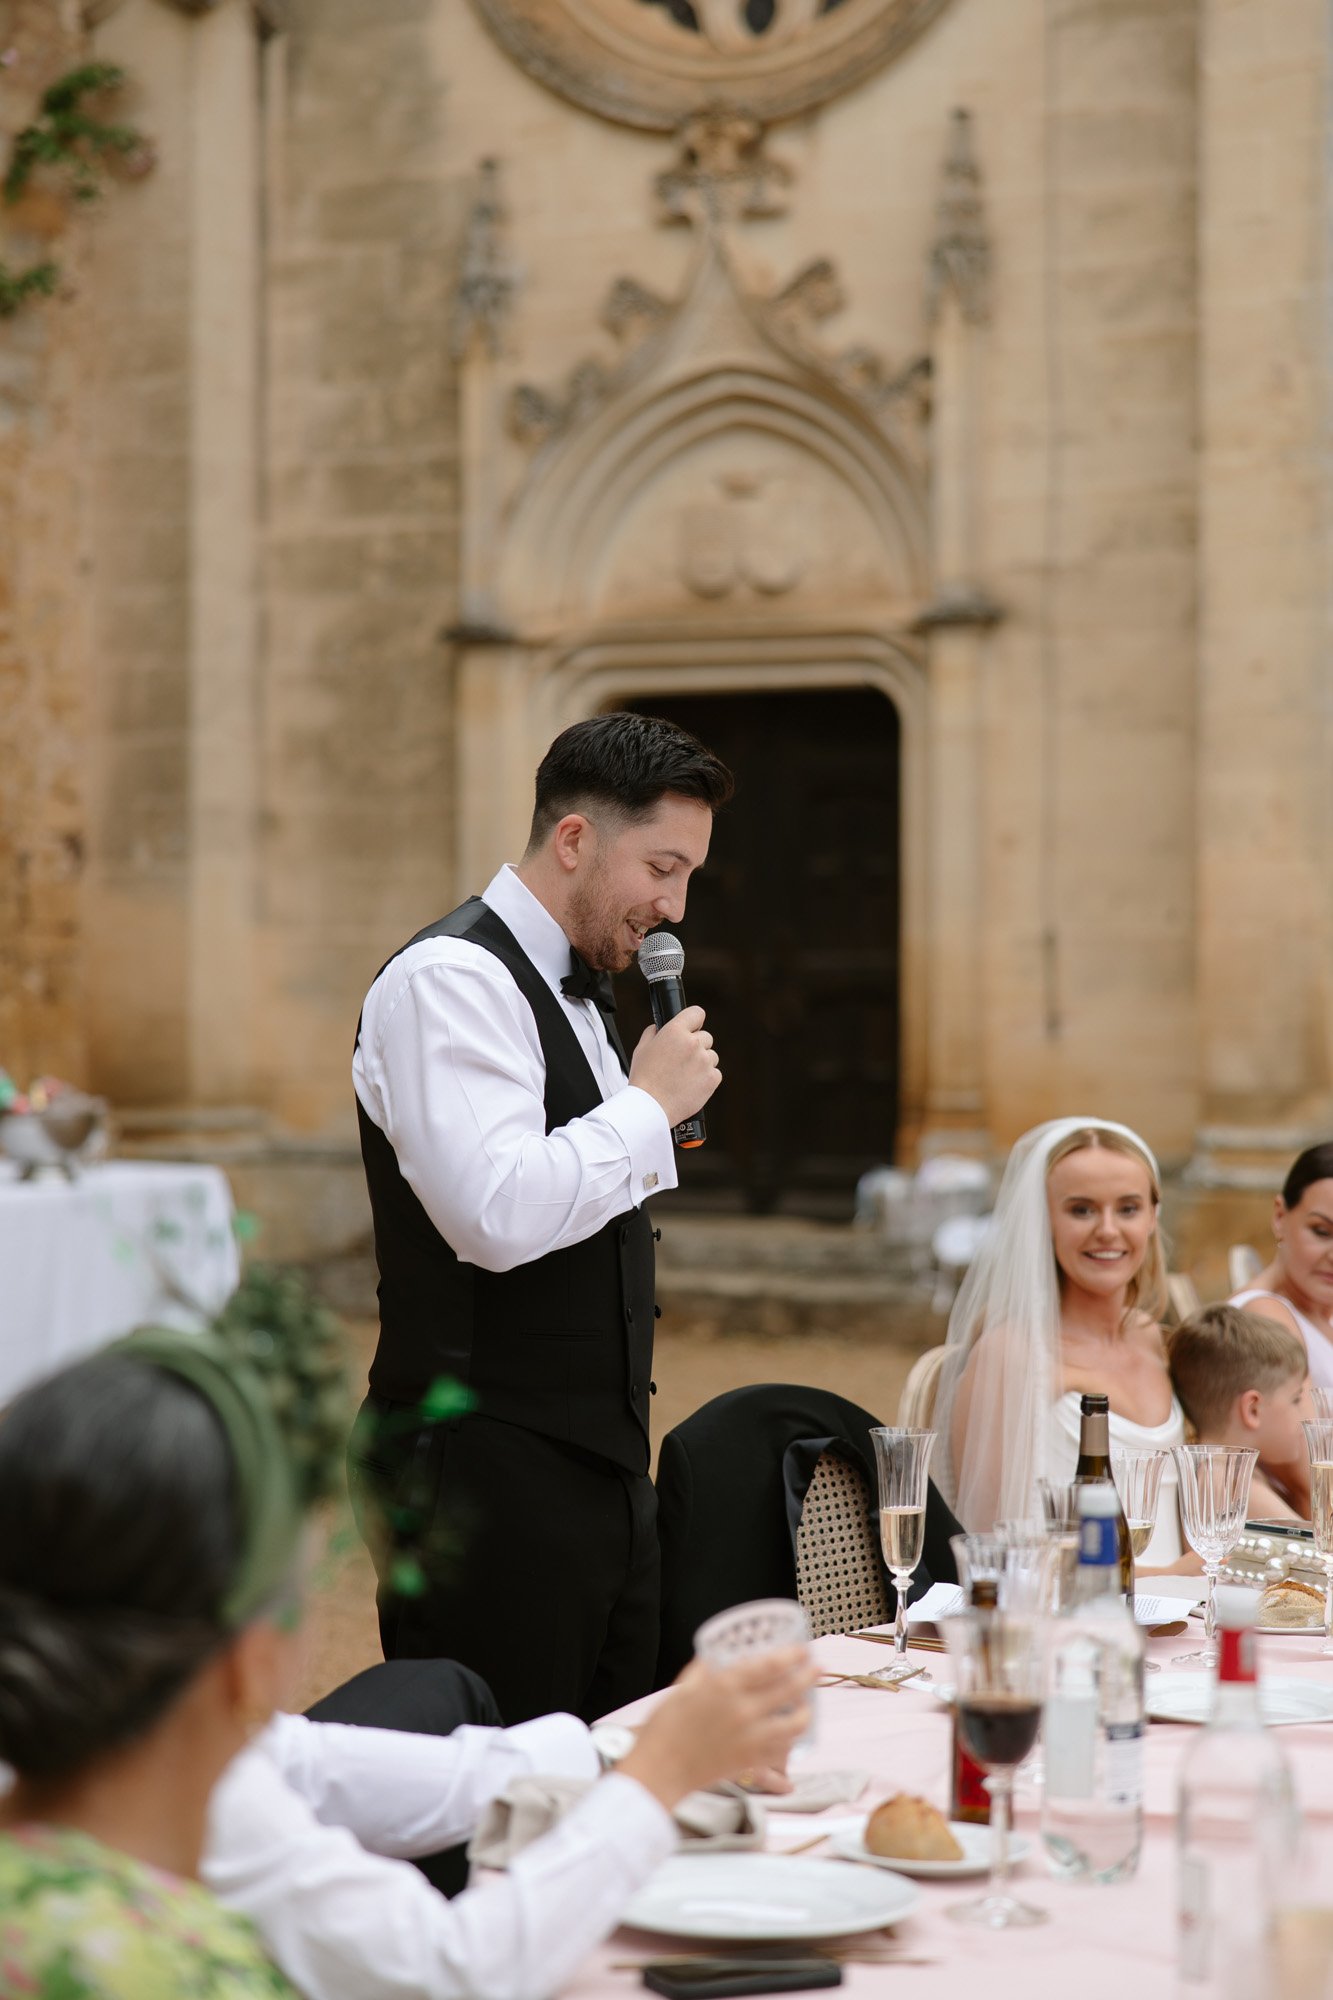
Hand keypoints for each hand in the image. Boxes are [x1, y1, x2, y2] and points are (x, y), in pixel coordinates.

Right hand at [617, 1646, 814, 1812]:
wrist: (660, 1768)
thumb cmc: (665, 1726)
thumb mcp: (683, 1686)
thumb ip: (704, 1669)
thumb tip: (718, 1656)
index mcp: (725, 1686)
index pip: (769, 1665)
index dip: (791, 1655)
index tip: (802, 1649)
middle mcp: (743, 1710)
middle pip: (789, 1689)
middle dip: (808, 1677)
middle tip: (817, 1668)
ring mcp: (750, 1738)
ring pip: (794, 1724)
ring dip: (805, 1712)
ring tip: (807, 1706)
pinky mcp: (750, 1761)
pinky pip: (782, 1750)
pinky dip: (790, 1741)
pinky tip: (789, 1734)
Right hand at [628, 1006, 721, 1128]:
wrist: (651, 1107)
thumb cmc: (644, 1079)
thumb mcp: (642, 1049)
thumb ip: (653, 1033)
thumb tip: (660, 1028)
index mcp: (675, 1031)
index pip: (696, 1013)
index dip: (694, 1020)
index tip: (692, 1027)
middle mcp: (693, 1043)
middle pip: (706, 1037)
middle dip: (696, 1046)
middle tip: (682, 1060)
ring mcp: (704, 1061)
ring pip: (711, 1056)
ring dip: (702, 1063)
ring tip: (684, 1076)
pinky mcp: (712, 1079)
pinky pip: (715, 1073)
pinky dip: (706, 1078)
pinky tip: (691, 1085)